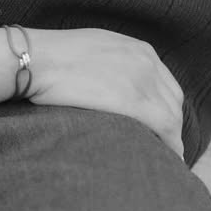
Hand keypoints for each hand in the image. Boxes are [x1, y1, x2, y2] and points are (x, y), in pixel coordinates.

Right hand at [27, 26, 184, 158]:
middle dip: (171, 127)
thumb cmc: (54, 58)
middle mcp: (147, 62)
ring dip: (170, 140)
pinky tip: (164, 161)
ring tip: (163, 161)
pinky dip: (170, 146)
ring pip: (172, 117)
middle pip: (173, 102)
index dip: (165, 110)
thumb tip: (114, 86)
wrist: (37, 59)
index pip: (167, 86)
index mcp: (140, 49)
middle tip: (162, 149)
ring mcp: (142, 81)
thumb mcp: (95, 49)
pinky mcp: (134, 101)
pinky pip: (165, 129)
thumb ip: (114, 64)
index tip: (160, 129)